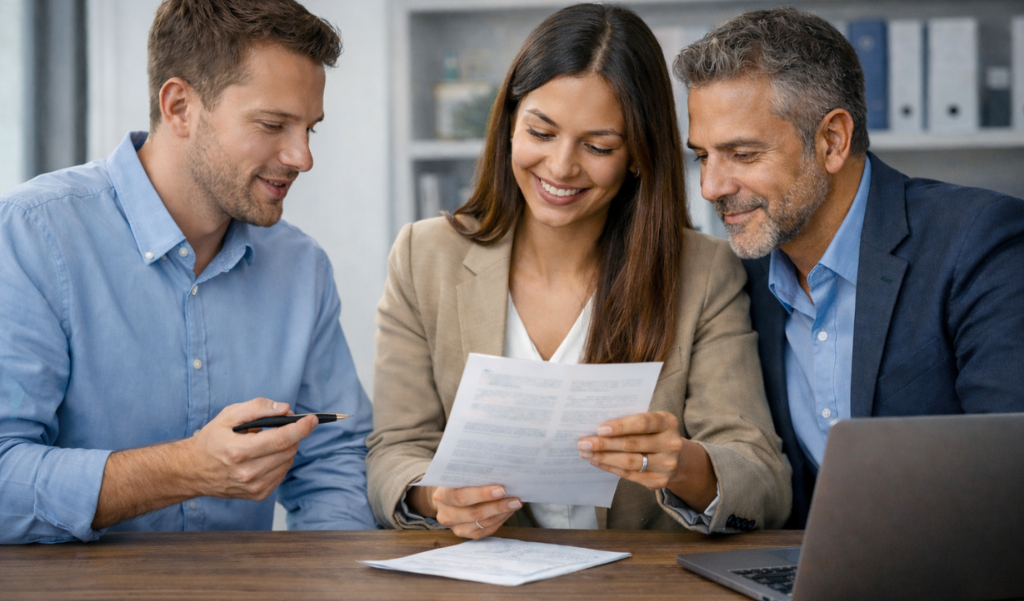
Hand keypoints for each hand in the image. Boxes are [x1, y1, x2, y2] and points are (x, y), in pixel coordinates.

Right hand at [186, 398, 317, 500]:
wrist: (193, 470)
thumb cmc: (211, 440)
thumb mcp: (228, 415)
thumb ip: (257, 407)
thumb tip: (284, 408)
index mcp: (240, 451)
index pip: (282, 439)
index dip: (301, 428)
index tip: (312, 419)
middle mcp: (248, 472)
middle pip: (289, 450)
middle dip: (293, 435)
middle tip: (284, 426)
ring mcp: (253, 486)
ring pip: (288, 462)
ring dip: (287, 448)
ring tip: (267, 442)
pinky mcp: (257, 495)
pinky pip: (282, 474)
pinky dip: (280, 461)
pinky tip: (266, 456)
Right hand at [409, 484, 521, 538]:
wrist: (447, 496)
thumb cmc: (458, 481)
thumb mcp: (460, 475)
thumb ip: (474, 475)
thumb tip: (502, 474)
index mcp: (441, 495)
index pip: (461, 496)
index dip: (482, 494)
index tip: (501, 489)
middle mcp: (445, 514)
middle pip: (473, 513)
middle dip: (497, 506)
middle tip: (515, 499)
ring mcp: (455, 527)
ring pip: (482, 523)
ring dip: (502, 513)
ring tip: (516, 503)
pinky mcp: (466, 534)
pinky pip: (486, 529)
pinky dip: (500, 520)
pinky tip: (509, 511)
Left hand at [577, 411, 716, 510]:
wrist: (677, 458)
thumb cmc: (654, 434)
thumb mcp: (650, 423)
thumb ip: (631, 422)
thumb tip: (597, 427)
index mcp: (668, 422)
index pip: (643, 423)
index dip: (621, 426)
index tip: (600, 429)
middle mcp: (671, 443)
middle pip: (632, 444)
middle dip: (604, 444)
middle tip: (583, 442)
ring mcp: (667, 464)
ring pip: (629, 461)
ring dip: (604, 457)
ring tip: (586, 453)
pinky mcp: (659, 481)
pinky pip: (629, 474)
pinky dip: (610, 467)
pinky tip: (597, 462)